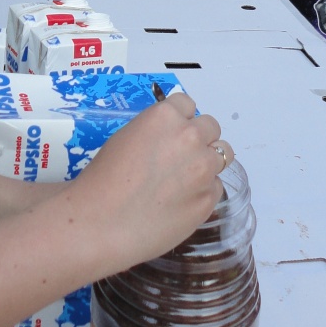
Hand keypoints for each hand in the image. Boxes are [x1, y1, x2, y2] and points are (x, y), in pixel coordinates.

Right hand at [67, 93, 231, 272]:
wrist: (102, 222)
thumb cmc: (103, 180)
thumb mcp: (127, 138)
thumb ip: (156, 132)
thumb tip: (168, 140)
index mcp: (166, 116)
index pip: (187, 104)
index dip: (180, 119)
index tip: (172, 132)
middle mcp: (191, 137)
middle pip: (211, 127)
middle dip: (199, 138)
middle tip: (180, 157)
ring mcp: (203, 169)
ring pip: (223, 155)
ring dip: (207, 162)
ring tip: (186, 179)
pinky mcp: (208, 199)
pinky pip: (215, 187)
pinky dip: (202, 191)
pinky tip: (180, 203)